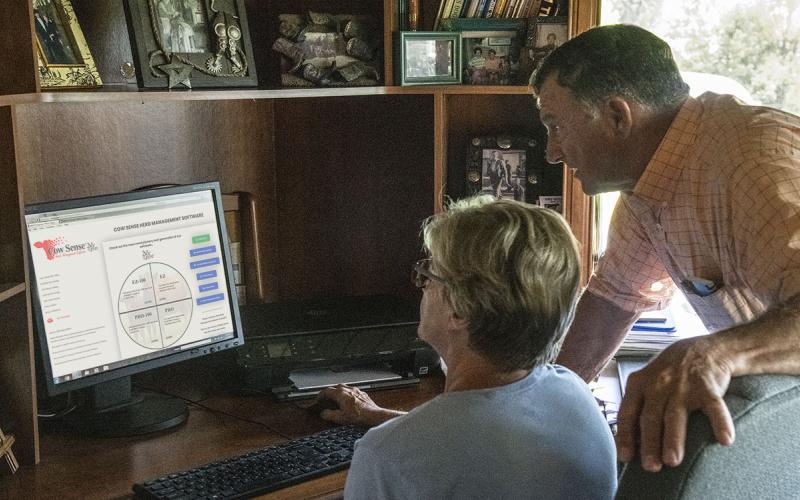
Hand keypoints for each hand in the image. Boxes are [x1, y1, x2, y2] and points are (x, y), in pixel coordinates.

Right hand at [316, 385, 404, 427]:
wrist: (373, 416)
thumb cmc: (359, 416)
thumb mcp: (340, 418)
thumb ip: (329, 415)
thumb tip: (323, 413)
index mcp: (341, 394)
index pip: (327, 391)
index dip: (321, 395)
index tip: (318, 399)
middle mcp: (348, 390)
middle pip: (336, 387)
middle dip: (330, 392)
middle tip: (327, 399)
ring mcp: (356, 391)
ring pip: (345, 388)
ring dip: (339, 393)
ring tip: (337, 400)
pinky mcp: (362, 394)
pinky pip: (352, 391)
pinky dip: (347, 395)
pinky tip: (349, 402)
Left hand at [616, 335, 735, 471]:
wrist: (706, 348)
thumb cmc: (671, 371)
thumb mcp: (648, 381)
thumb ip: (638, 406)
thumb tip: (629, 441)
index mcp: (640, 383)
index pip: (628, 412)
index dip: (625, 435)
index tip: (624, 457)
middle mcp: (658, 384)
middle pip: (651, 417)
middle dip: (649, 443)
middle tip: (650, 467)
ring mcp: (683, 385)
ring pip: (676, 415)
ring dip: (673, 438)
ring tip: (672, 460)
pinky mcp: (708, 386)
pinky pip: (714, 407)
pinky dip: (720, 423)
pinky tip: (724, 440)